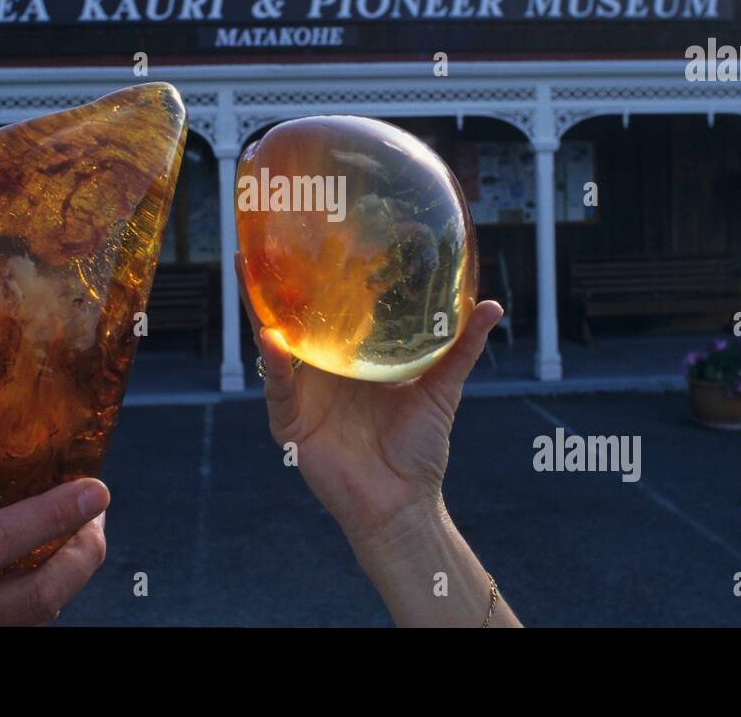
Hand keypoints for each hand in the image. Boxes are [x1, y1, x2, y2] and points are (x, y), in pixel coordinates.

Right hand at [0, 478, 109, 625]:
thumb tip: (5, 478)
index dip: (52, 515)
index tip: (96, 490)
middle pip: (35, 596)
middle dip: (83, 556)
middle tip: (97, 519)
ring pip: (35, 620)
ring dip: (68, 577)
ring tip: (79, 538)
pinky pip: (17, 634)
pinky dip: (39, 602)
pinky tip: (45, 572)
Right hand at [236, 255, 502, 549]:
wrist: (404, 502)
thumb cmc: (418, 449)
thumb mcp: (442, 389)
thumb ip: (460, 348)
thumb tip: (491, 305)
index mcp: (351, 359)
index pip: (330, 311)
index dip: (320, 278)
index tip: (317, 237)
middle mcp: (322, 371)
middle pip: (294, 319)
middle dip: (278, 282)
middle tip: (269, 240)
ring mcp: (303, 394)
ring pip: (274, 344)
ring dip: (260, 309)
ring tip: (249, 271)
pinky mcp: (291, 422)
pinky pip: (279, 387)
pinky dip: (276, 362)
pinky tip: (273, 337)